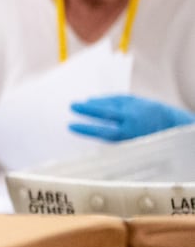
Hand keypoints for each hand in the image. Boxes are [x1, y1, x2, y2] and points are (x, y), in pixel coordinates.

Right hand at [70, 95, 194, 141]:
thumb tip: (94, 148)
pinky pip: (118, 98)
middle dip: (87, 109)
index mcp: (132, 134)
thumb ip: (117, 144)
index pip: (105, 131)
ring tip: (80, 103)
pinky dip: (106, 98)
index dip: (87, 129)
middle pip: (106, 113)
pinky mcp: (138, 100)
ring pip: (111, 103)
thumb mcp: (135, 147)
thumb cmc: (151, 141)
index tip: (71, 126)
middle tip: (72, 106)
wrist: (174, 125)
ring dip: (95, 103)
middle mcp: (134, 119)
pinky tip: (95, 99)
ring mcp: (136, 107)